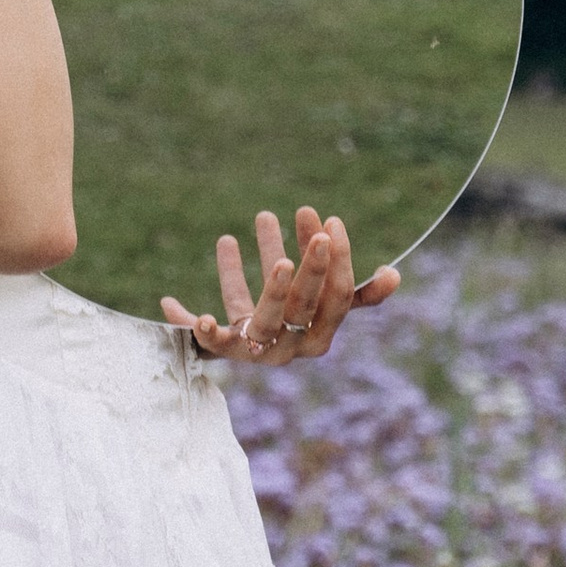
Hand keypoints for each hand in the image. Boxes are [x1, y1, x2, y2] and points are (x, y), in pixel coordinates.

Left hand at [161, 206, 399, 361]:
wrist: (245, 353)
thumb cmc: (292, 321)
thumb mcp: (325, 307)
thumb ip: (358, 294)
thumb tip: (395, 275)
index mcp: (320, 338)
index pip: (337, 299)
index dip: (337, 261)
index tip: (330, 221)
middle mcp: (291, 349)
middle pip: (303, 303)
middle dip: (310, 261)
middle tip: (309, 213)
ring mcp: (256, 351)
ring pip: (262, 313)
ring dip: (266, 277)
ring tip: (264, 222)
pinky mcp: (223, 351)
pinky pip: (208, 340)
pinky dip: (190, 323)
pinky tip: (170, 300)